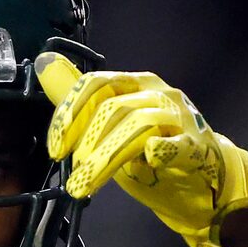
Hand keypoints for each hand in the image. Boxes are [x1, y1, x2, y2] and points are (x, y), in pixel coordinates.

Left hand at [35, 54, 247, 246]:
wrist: (203, 180)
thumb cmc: (152, 152)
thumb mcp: (108, 127)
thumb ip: (80, 100)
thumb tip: (44, 62)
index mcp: (134, 83)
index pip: (96, 84)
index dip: (70, 115)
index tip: (56, 150)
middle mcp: (157, 92)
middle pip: (114, 108)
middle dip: (88, 144)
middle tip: (75, 177)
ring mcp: (180, 117)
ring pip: (138, 126)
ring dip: (108, 157)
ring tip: (90, 185)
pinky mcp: (198, 146)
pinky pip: (180, 143)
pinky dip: (164, 148)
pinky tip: (150, 159)